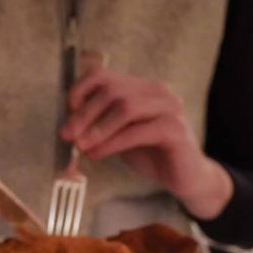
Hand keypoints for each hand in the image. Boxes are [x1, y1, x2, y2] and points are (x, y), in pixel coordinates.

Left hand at [59, 68, 231, 219]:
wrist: (185, 177)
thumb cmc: (151, 154)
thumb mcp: (119, 134)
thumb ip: (100, 125)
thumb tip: (68, 125)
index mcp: (142, 88)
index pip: (104, 76)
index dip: (81, 90)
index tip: (66, 112)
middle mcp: (158, 92)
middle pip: (113, 91)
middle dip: (85, 114)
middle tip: (67, 134)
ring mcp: (169, 108)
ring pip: (126, 107)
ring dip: (97, 128)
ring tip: (80, 146)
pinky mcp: (175, 130)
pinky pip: (138, 131)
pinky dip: (113, 143)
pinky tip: (97, 154)